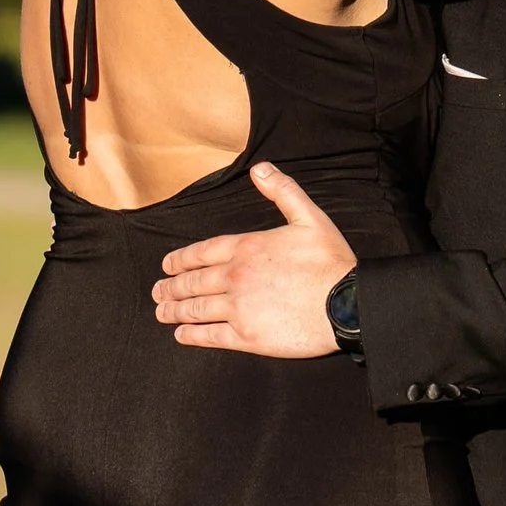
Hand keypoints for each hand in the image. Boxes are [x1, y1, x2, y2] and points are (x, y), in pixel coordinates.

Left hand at [153, 162, 356, 355]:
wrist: (347, 305)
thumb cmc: (331, 263)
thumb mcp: (310, 217)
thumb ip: (282, 191)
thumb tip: (260, 169)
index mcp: (247, 247)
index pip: (202, 252)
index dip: (181, 259)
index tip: (167, 265)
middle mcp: (236, 277)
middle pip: (193, 282)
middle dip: (171, 286)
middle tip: (158, 291)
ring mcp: (238, 308)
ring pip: (195, 309)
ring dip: (174, 310)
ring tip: (162, 311)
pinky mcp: (246, 337)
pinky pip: (209, 336)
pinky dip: (191, 335)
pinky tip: (181, 335)